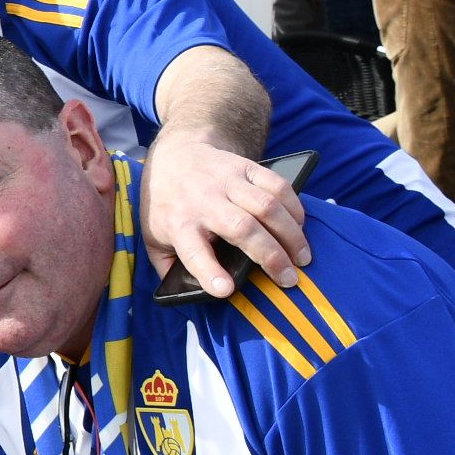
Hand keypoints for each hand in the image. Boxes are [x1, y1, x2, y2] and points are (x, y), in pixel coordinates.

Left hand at [138, 135, 308, 295]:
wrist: (174, 157)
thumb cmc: (166, 206)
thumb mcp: (152, 238)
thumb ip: (168, 267)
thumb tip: (188, 297)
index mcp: (178, 223)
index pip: (192, 250)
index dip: (209, 271)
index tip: (226, 290)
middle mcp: (202, 201)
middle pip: (242, 228)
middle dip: (271, 256)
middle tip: (290, 279)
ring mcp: (225, 181)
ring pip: (267, 206)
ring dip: (291, 234)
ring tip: (302, 258)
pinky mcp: (244, 167)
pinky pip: (277, 184)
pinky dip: (294, 206)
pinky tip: (300, 226)